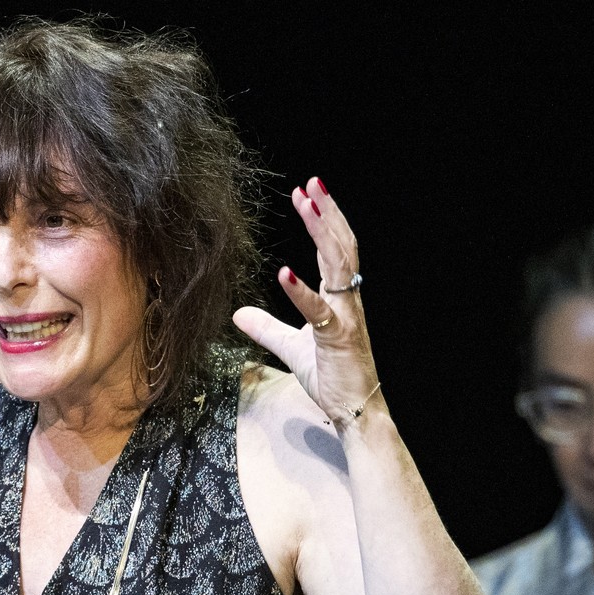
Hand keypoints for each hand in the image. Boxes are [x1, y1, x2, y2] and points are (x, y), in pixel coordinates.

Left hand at [232, 177, 380, 426]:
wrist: (354, 410)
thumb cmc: (331, 377)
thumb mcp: (290, 347)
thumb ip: (266, 328)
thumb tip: (238, 314)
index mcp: (339, 298)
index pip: (332, 250)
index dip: (321, 221)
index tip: (305, 193)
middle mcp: (347, 301)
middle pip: (341, 247)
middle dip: (327, 214)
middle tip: (312, 184)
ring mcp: (346, 317)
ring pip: (338, 266)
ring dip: (322, 233)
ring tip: (308, 205)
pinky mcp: (338, 339)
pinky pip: (319, 312)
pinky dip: (301, 292)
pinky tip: (284, 273)